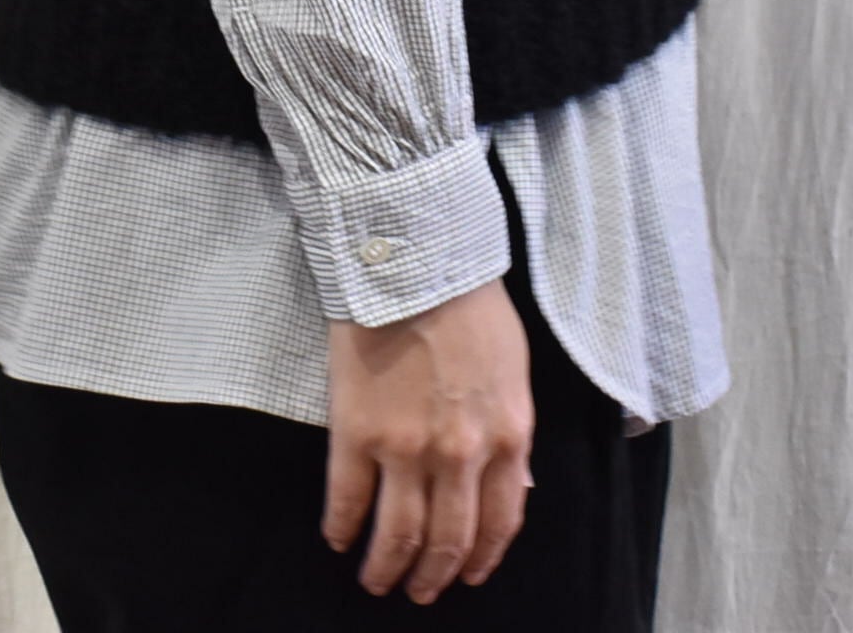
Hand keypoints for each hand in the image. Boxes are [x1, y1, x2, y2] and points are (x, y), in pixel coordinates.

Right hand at [321, 274, 536, 602]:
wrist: (415, 260)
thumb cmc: (470, 304)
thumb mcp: (514, 372)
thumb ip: (512, 434)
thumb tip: (514, 485)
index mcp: (507, 436)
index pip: (500, 522)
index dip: (481, 558)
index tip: (466, 577)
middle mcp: (461, 453)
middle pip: (447, 539)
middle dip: (432, 577)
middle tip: (418, 593)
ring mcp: (406, 447)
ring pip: (398, 534)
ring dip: (386, 567)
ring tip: (375, 581)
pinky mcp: (356, 432)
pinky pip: (347, 500)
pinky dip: (341, 527)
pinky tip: (338, 538)